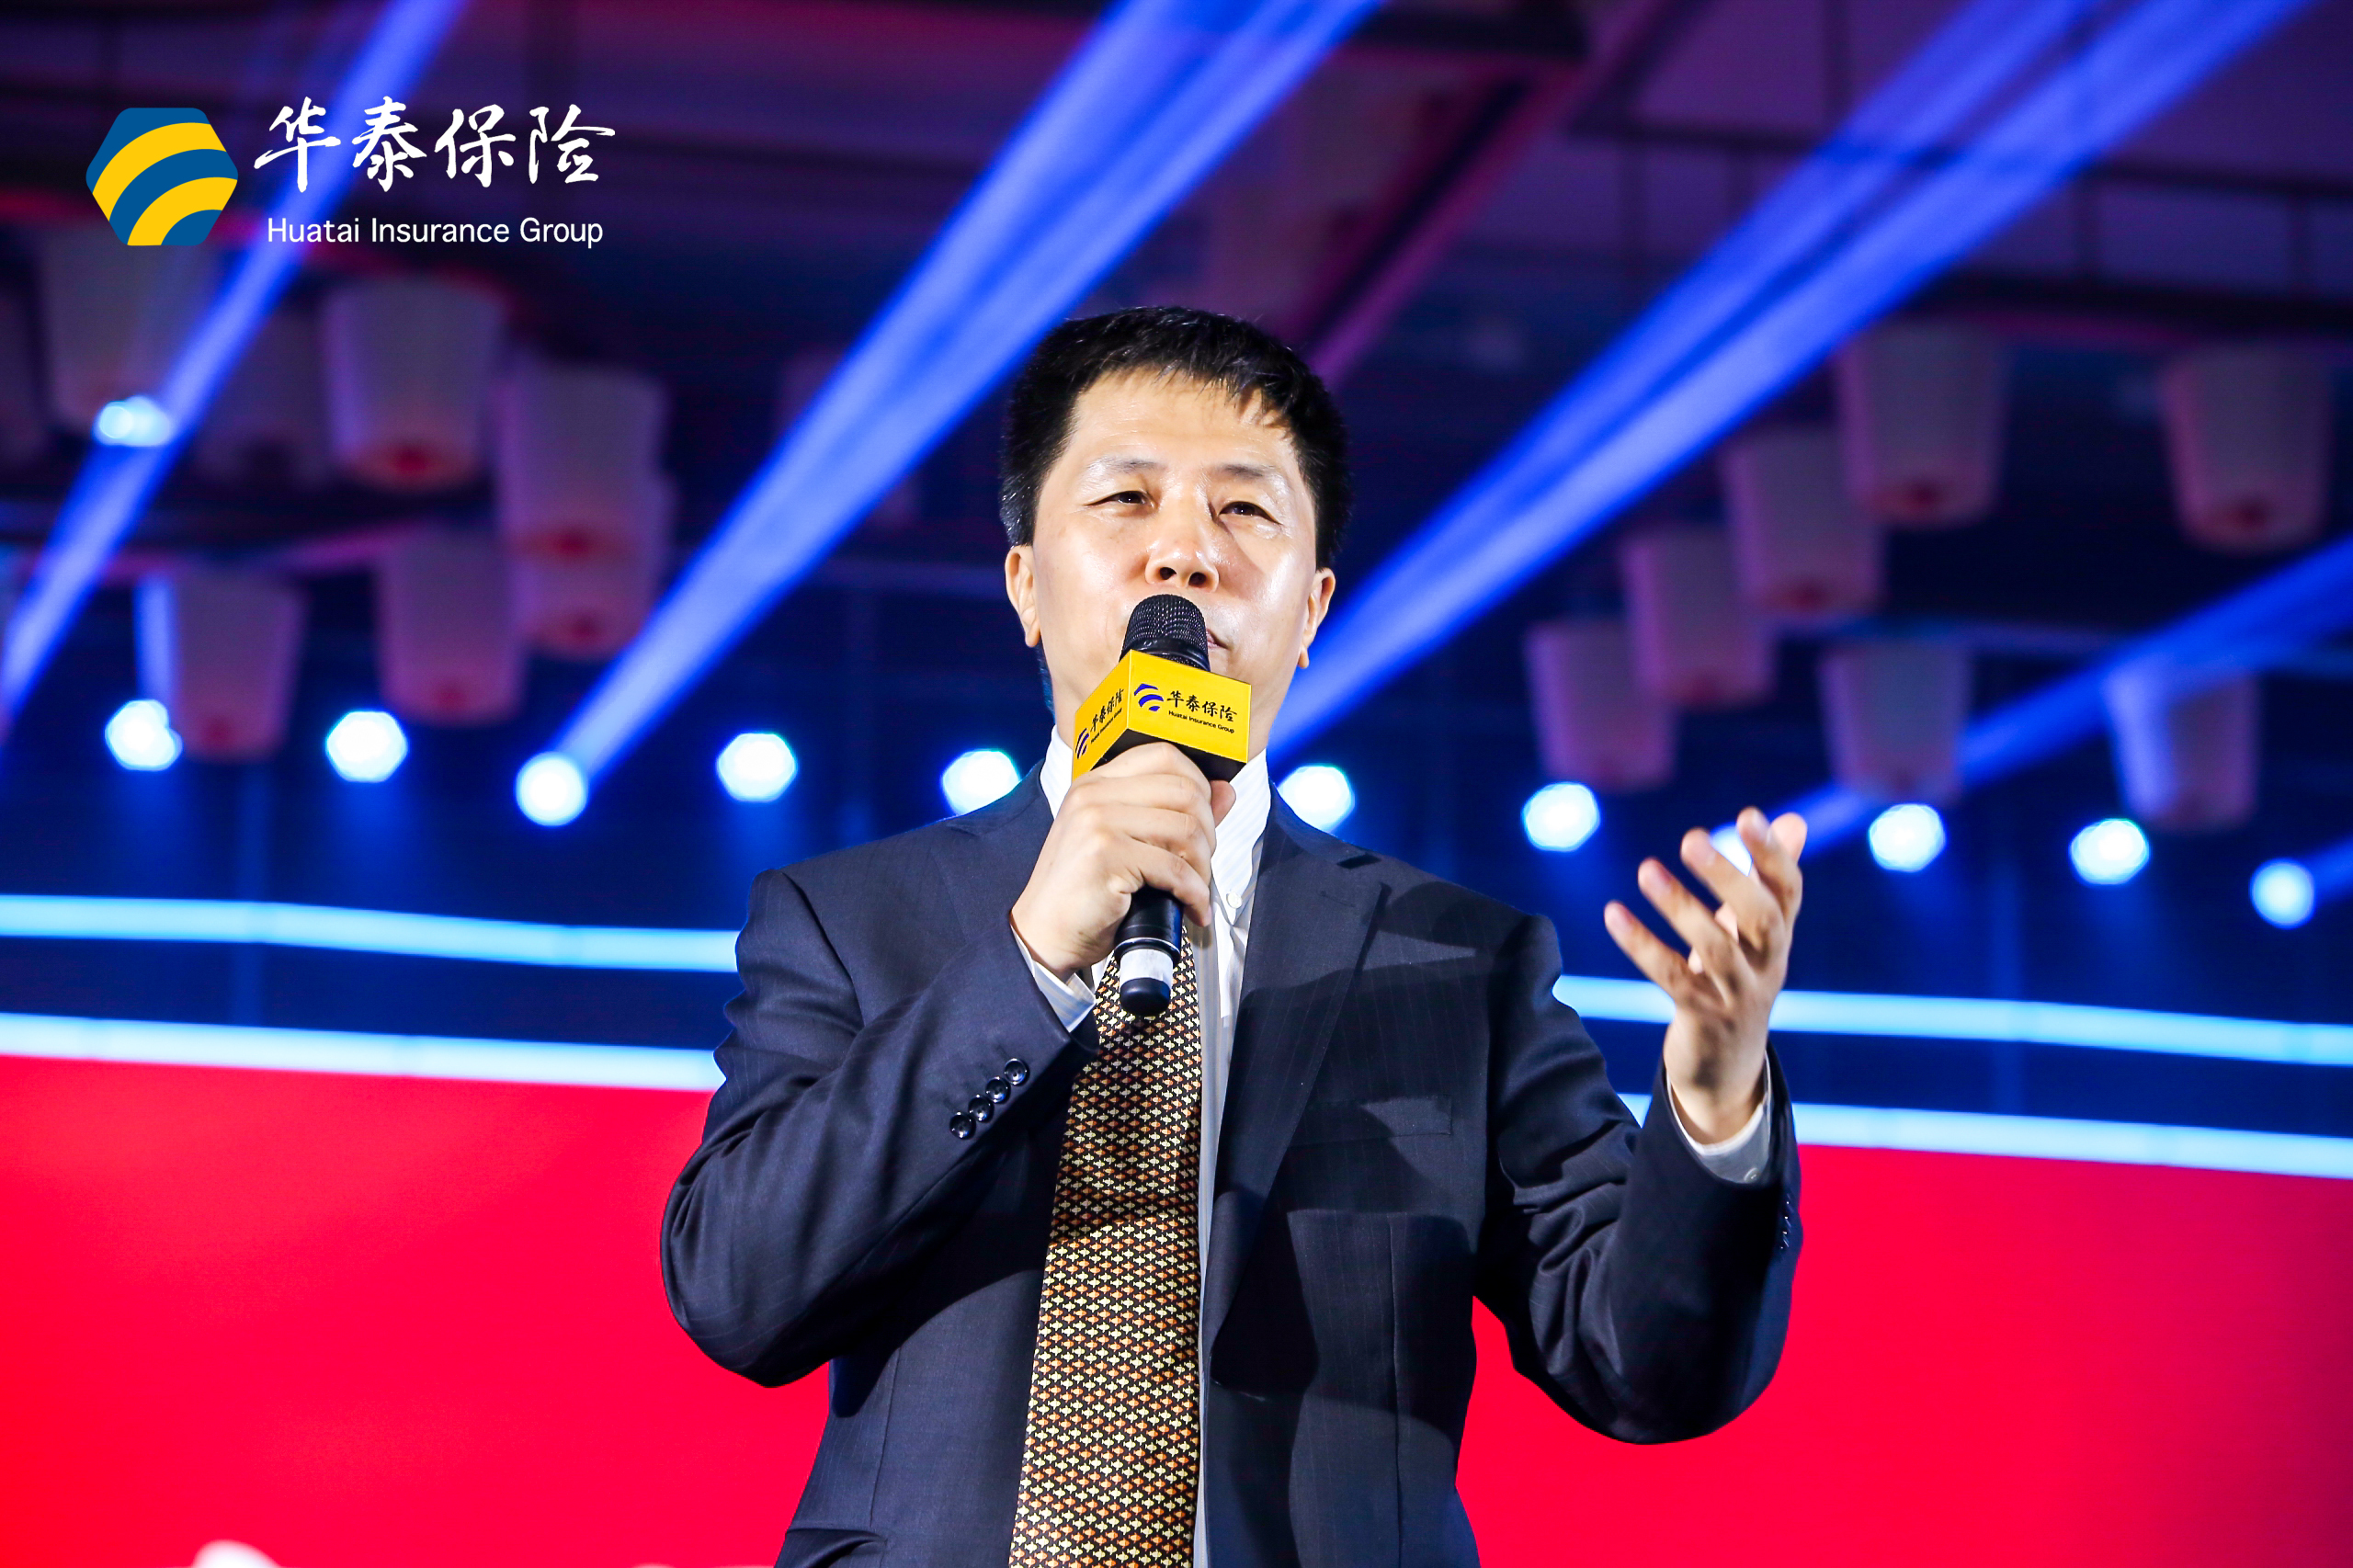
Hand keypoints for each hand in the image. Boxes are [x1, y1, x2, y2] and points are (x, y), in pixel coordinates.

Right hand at [1011, 742, 1237, 978]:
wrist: (1044, 934)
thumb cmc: (1084, 893)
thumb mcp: (1127, 843)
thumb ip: (1173, 813)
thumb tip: (1225, 791)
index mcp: (1096, 783)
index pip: (1165, 756)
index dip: (1199, 785)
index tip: (1207, 818)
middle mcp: (1094, 795)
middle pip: (1184, 791)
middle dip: (1208, 831)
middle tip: (1202, 863)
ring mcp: (1097, 822)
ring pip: (1185, 828)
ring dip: (1202, 866)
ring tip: (1195, 889)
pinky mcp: (1105, 855)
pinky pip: (1174, 869)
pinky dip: (1194, 893)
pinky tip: (1192, 909)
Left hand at [1603, 807, 1806, 1142]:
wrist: (1727, 1066)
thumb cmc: (1737, 979)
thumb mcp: (1754, 932)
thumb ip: (1767, 878)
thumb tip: (1793, 819)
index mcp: (1780, 938)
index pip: (1788, 892)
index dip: (1773, 854)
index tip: (1748, 815)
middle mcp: (1767, 965)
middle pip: (1761, 919)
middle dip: (1729, 878)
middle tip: (1692, 839)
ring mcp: (1736, 995)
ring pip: (1714, 950)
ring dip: (1679, 907)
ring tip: (1646, 869)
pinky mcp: (1701, 1016)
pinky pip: (1670, 977)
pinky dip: (1641, 944)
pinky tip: (1613, 913)